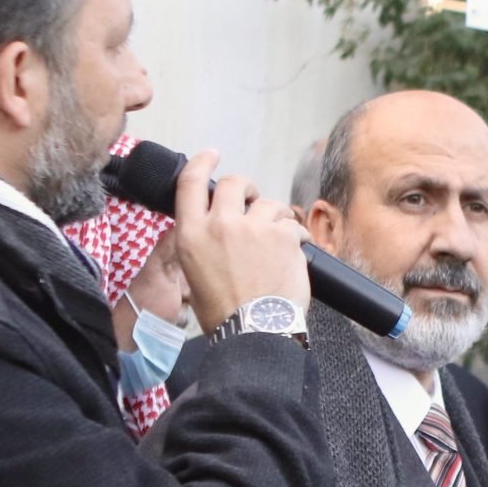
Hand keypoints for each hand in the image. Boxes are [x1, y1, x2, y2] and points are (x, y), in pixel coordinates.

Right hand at [171, 152, 309, 327]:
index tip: (212, 155)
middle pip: (236, 183)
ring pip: (269, 203)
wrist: (254, 332)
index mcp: (191, 235)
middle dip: (247, 187)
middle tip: (253, 200)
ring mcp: (253, 228)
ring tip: (277, 242)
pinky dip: (296, 236)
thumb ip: (202, 243)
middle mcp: (220, 225)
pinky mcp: (283, 235)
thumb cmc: (224, 313)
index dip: (202, 162)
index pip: (191, 182)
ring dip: (275, 216)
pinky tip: (294, 253)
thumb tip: (216, 229)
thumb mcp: (194, 274)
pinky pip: (292, 224)